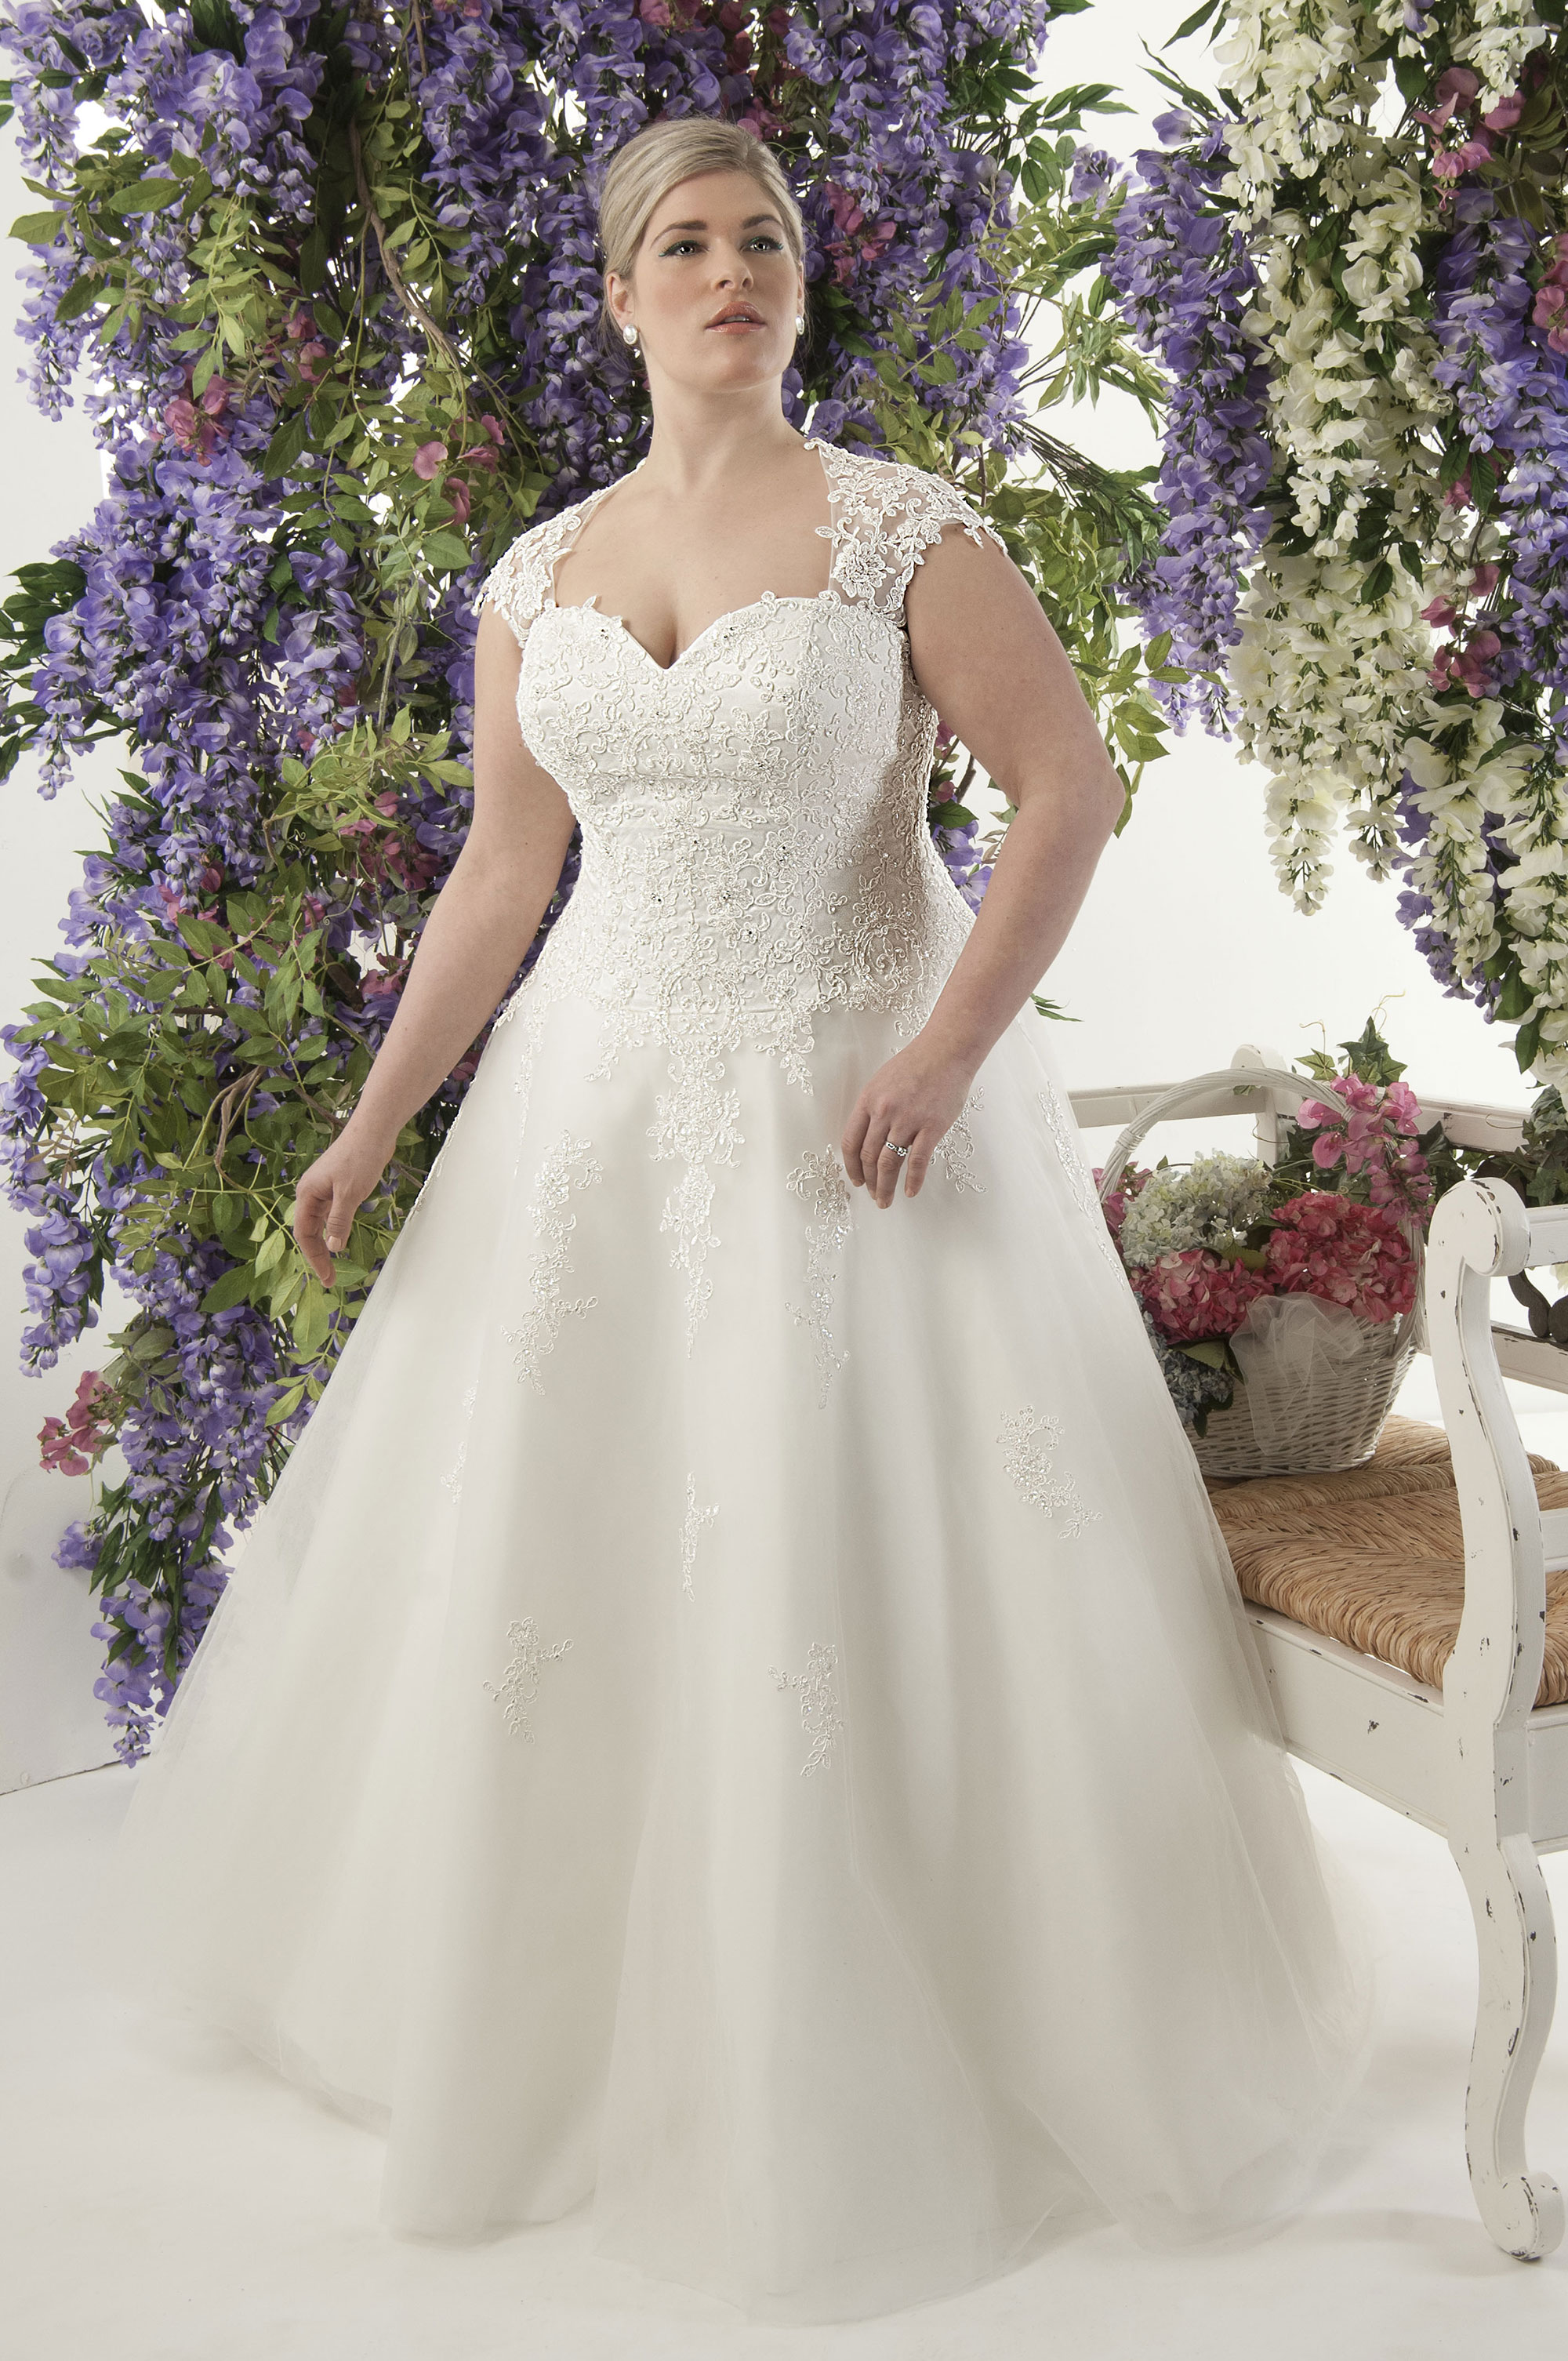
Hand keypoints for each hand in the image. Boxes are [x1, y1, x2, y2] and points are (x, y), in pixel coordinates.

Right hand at [293, 1126, 392, 1285]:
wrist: (373, 1131)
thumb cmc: (359, 1157)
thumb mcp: (349, 1194)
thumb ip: (339, 1221)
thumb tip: (333, 1247)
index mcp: (308, 1194)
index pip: (304, 1233)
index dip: (313, 1257)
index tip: (325, 1277)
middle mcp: (312, 1193)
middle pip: (310, 1231)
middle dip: (318, 1255)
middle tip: (331, 1278)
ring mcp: (324, 1190)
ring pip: (321, 1223)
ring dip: (327, 1243)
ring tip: (335, 1265)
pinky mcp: (338, 1187)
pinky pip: (332, 1214)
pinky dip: (336, 1229)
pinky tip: (342, 1240)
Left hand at [842, 1040, 976, 1208]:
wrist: (947, 1051)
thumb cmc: (917, 1063)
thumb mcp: (883, 1081)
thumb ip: (874, 1108)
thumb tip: (870, 1137)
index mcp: (868, 1101)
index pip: (851, 1142)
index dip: (851, 1166)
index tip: (856, 1179)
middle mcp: (884, 1112)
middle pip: (869, 1157)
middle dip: (869, 1181)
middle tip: (873, 1195)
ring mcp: (907, 1121)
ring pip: (889, 1163)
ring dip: (885, 1187)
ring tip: (885, 1200)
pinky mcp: (931, 1127)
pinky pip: (918, 1161)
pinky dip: (913, 1180)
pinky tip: (910, 1192)